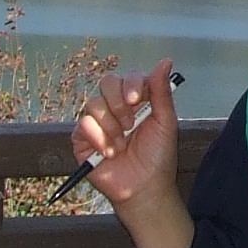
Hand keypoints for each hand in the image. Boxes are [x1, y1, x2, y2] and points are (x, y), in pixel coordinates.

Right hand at [75, 60, 180, 211]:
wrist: (144, 187)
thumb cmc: (158, 156)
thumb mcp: (165, 122)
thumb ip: (161, 91)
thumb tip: (165, 61)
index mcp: (136, 100)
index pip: (128, 77)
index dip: (131, 84)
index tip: (136, 100)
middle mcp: (115, 107)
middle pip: (107, 82)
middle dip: (118, 103)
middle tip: (130, 124)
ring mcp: (98, 121)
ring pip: (94, 103)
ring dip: (111, 126)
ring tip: (122, 145)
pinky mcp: (82, 138)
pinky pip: (83, 124)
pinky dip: (98, 137)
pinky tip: (109, 153)